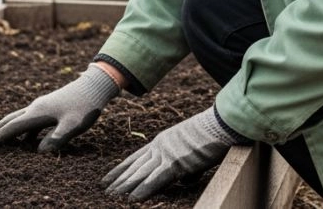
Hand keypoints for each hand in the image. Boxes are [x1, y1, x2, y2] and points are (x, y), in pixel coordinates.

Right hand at [0, 63, 119, 151]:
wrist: (95, 85)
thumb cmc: (85, 106)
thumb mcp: (73, 124)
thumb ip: (57, 138)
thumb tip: (40, 153)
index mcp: (38, 112)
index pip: (13, 127)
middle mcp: (36, 107)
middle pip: (9, 120)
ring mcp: (42, 106)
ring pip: (18, 119)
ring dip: (6, 129)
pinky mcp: (49, 107)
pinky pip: (29, 120)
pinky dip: (22, 129)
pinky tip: (25, 140)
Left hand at [103, 105, 246, 200]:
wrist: (219, 124)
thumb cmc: (210, 136)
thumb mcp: (191, 149)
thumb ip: (186, 166)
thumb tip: (185, 180)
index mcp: (161, 141)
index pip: (135, 157)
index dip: (121, 168)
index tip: (108, 177)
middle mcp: (159, 147)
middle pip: (134, 166)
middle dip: (119, 180)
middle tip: (104, 190)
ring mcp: (166, 154)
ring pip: (140, 173)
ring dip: (125, 187)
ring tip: (112, 196)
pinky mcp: (176, 163)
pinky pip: (155, 179)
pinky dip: (143, 190)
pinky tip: (132, 199)